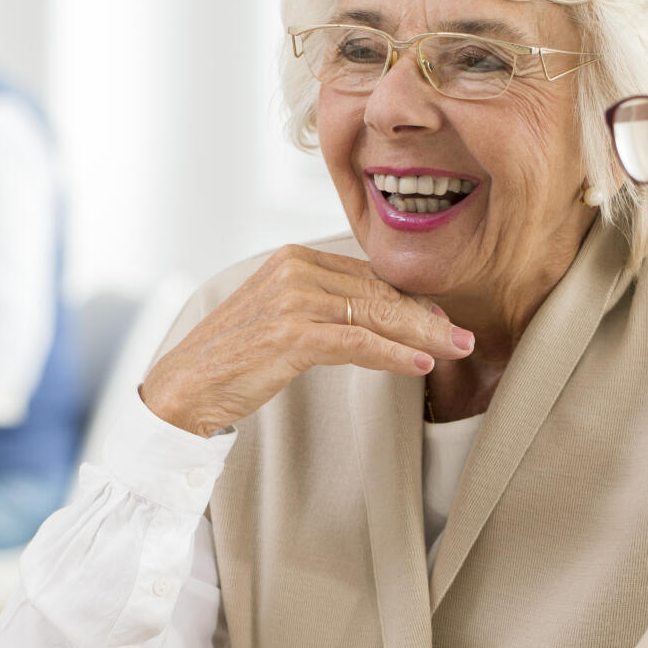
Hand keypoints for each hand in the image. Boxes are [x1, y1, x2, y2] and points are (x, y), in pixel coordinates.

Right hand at [141, 245, 474, 437]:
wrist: (183, 388)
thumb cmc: (230, 361)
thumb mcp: (280, 321)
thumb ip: (322, 309)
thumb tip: (375, 318)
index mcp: (293, 259)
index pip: (368, 276)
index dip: (412, 299)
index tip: (443, 319)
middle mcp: (294, 269)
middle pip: (378, 291)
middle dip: (427, 316)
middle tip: (464, 337)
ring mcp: (291, 299)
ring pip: (375, 313)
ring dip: (422, 334)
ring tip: (456, 350)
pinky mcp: (290, 333)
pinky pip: (357, 341)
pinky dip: (393, 353)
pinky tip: (420, 364)